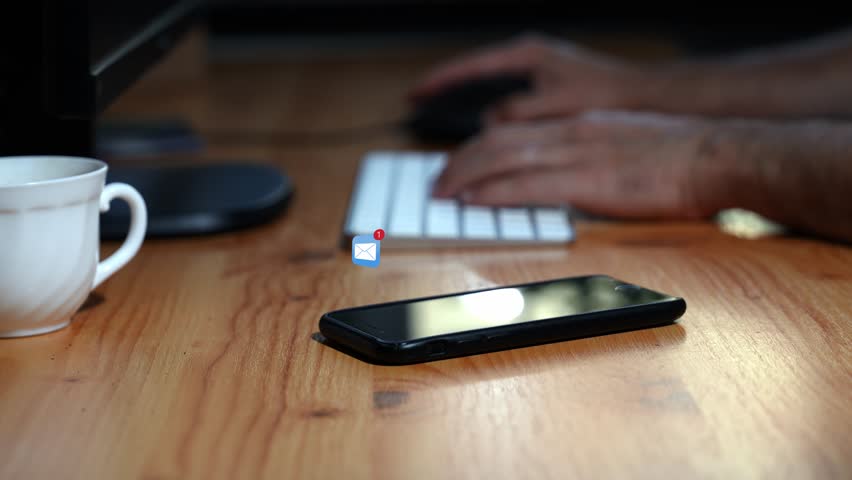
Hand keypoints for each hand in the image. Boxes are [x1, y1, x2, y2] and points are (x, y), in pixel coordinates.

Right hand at [410, 34, 656, 122]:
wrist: (645, 95)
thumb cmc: (608, 94)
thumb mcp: (558, 105)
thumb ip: (519, 113)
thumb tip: (487, 124)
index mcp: (528, 56)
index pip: (471, 66)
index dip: (440, 81)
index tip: (415, 93)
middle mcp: (529, 59)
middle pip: (475, 74)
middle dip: (447, 92)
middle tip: (420, 106)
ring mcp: (537, 72)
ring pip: (490, 89)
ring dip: (469, 106)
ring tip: (446, 122)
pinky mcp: (546, 88)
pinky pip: (507, 101)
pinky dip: (491, 116)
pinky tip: (487, 135)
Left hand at [432, 110, 727, 219]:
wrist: (714, 154)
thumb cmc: (677, 154)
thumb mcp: (622, 143)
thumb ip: (587, 154)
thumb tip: (565, 175)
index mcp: (577, 125)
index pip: (512, 132)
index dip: (477, 150)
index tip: (458, 166)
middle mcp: (570, 132)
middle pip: (496, 142)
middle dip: (459, 163)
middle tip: (436, 183)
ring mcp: (578, 153)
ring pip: (503, 159)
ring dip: (465, 177)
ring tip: (442, 194)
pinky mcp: (590, 180)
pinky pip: (529, 185)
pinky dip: (495, 193)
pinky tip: (474, 200)